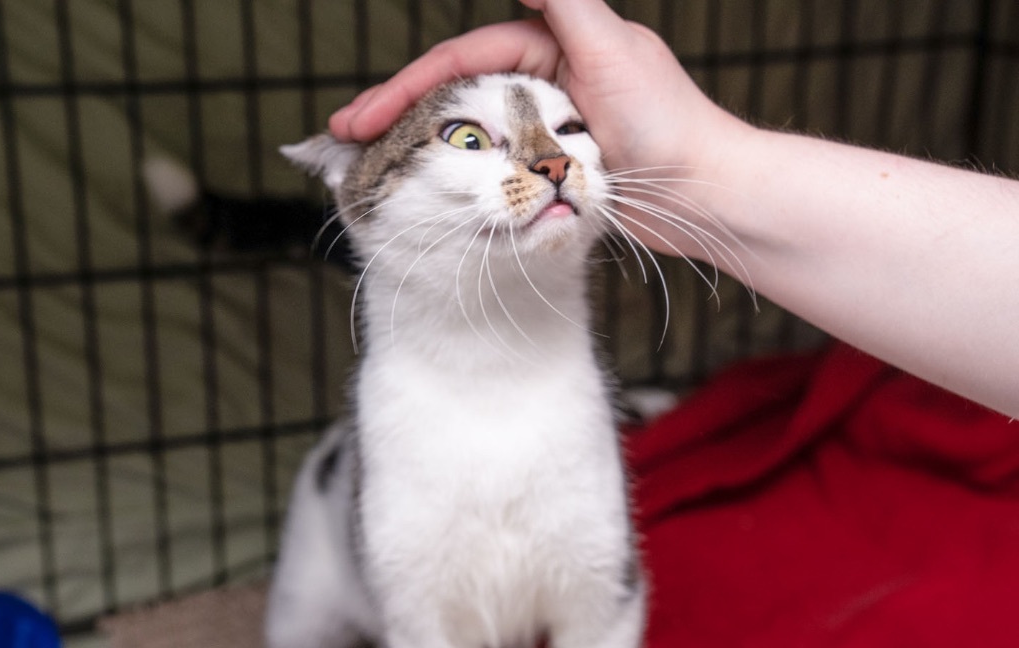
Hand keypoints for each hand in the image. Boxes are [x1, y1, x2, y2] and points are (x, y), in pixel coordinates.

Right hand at [328, 0, 745, 183]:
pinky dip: (463, 176)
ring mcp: (552, 127)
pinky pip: (499, 167)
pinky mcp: (560, 169)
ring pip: (475, 131)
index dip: (409, 83)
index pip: (464, 58)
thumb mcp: (610, 46)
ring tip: (376, 165)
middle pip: (459, 93)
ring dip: (424, 145)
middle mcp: (549, 80)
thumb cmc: (667, 121)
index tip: (362, 115)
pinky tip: (433, 188)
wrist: (708, 193)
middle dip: (402, 113)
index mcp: (554, 44)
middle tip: (349, 137)